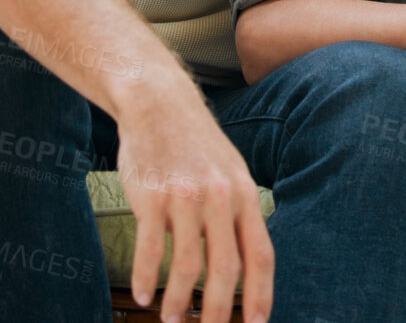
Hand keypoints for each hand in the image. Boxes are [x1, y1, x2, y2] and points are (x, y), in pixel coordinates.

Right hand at [117, 78, 273, 322]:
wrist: (159, 104)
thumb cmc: (194, 144)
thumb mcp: (229, 172)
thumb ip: (236, 213)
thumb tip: (244, 262)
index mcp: (243, 195)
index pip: (260, 255)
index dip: (261, 294)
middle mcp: (220, 199)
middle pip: (226, 269)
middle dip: (219, 311)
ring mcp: (186, 198)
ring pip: (189, 266)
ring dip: (178, 301)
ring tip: (170, 319)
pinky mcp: (152, 197)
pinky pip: (152, 250)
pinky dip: (148, 279)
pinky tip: (144, 295)